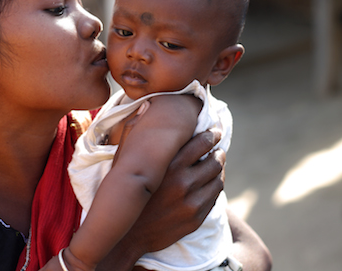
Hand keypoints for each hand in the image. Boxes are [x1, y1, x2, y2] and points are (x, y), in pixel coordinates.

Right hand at [130, 130, 224, 252]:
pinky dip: (214, 187)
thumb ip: (135, 133)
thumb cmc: (123, 193)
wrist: (126, 235)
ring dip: (219, 170)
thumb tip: (146, 106)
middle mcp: (183, 183)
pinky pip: (214, 198)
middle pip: (214, 161)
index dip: (212, 135)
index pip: (202, 143)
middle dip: (218, 152)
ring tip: (215, 165)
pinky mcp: (196, 218)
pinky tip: (209, 184)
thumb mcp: (124, 161)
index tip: (215, 132)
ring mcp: (192, 202)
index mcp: (169, 165)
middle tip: (217, 148)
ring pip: (217, 180)